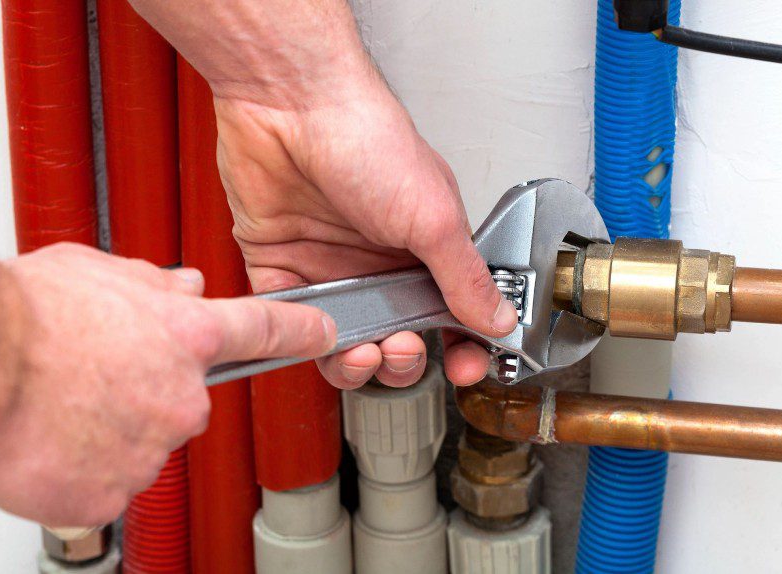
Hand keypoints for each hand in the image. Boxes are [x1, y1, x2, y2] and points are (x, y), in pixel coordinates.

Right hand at [0, 243, 334, 525]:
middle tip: (100, 378)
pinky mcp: (112, 491)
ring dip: (114, 431)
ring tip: (66, 404)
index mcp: (185, 334)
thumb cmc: (29, 314)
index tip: (324, 333)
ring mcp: (151, 447)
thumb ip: (154, 284)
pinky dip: (86, 468)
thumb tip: (185, 285)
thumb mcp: (100, 271)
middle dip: (153, 393)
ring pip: (146, 443)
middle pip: (188, 401)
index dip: (301, 331)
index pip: (265, 329)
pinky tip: (55, 439)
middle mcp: (181, 394)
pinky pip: (110, 482)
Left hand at [214, 86, 517, 388]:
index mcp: (425, 246)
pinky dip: (305, 340)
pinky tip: (319, 335)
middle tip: (402, 350)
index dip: (460, 346)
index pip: (451, 312)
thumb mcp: (433, 216)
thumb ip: (465, 277)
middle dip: (404, 360)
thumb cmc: (365, 137)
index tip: (463, 366)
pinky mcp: (282, 267)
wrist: (288, 104)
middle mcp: (379, 261)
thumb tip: (498, 318)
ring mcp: (331, 267)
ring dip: (357, 362)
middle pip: (399, 336)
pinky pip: (292, 322)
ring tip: (362, 353)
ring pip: (346, 340)